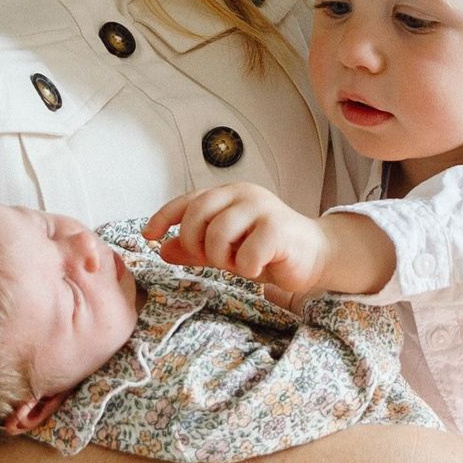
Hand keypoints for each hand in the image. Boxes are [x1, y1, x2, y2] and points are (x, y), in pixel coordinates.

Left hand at [147, 184, 331, 300]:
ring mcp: (262, 209)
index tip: (149, 234)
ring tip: (238, 263)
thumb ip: (197, 247)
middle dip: (195, 243)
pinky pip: (245, 253)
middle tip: (209, 258)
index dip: (165, 216)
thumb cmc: (269, 250)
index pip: (189, 200)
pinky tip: (257, 267)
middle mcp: (244, 195)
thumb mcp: (226, 249)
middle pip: (199, 213)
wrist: (314, 255)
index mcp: (230, 194)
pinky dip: (246, 267)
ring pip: (218, 233)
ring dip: (222, 257)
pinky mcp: (278, 228)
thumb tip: (163, 248)